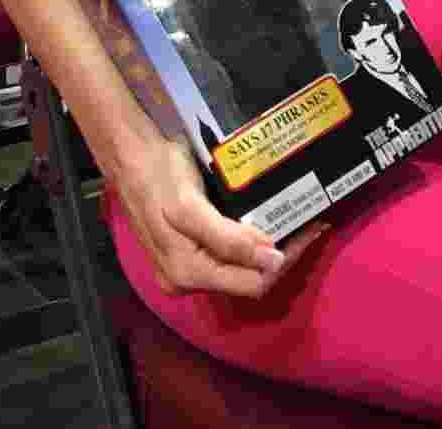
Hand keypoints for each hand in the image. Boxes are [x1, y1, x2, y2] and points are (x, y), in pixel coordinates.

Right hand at [112, 133, 328, 297]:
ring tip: (296, 221)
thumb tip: (271, 262)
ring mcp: (187, 266)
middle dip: (282, 255)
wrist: (131, 157)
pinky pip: (229, 254)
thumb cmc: (160, 177)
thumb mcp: (191, 207)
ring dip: (269, 248)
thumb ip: (228, 239)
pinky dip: (252, 241)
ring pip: (240, 268)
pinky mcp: (189, 249)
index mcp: (188, 274)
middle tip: (309, 223)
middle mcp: (187, 280)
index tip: (310, 230)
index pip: (252, 283)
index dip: (284, 261)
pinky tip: (268, 220)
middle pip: (248, 279)